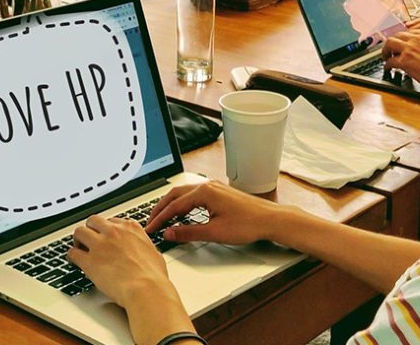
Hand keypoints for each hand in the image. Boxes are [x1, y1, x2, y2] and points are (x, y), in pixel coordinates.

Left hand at [68, 215, 171, 308]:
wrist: (146, 288)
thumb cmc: (153, 276)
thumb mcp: (154, 252)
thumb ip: (144, 246)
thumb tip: (144, 251)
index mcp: (130, 228)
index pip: (112, 221)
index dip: (106, 230)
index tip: (105, 236)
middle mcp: (114, 232)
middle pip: (93, 221)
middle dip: (90, 229)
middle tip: (90, 239)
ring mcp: (100, 245)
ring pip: (80, 231)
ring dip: (78, 239)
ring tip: (79, 248)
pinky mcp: (89, 261)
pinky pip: (73, 253)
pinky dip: (72, 256)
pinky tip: (74, 261)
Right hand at [146, 180, 278, 244]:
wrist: (269, 219)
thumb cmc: (247, 224)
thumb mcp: (214, 232)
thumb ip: (188, 232)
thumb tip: (169, 233)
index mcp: (204, 192)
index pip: (174, 206)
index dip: (159, 219)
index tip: (149, 229)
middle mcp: (207, 185)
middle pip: (175, 194)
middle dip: (160, 208)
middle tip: (150, 221)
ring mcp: (214, 187)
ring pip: (184, 193)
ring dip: (171, 204)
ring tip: (161, 217)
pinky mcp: (219, 192)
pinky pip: (194, 194)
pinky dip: (183, 203)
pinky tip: (182, 213)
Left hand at [382, 29, 419, 92]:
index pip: (409, 32)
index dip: (403, 39)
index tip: (402, 44)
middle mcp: (417, 39)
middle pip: (397, 35)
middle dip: (393, 43)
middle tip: (391, 49)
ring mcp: (409, 49)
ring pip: (389, 44)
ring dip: (386, 50)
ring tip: (386, 56)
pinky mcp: (404, 61)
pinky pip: (390, 61)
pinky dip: (387, 65)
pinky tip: (388, 68)